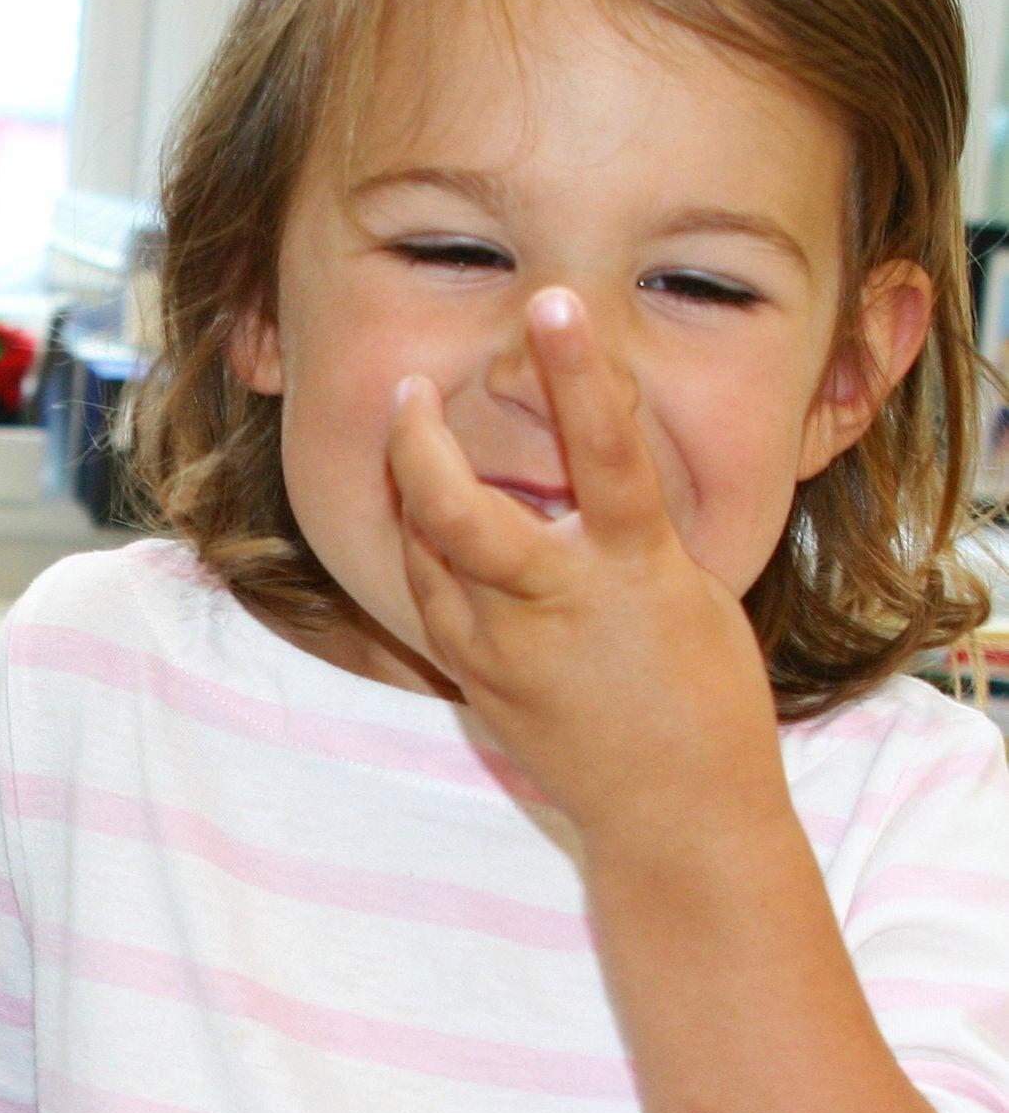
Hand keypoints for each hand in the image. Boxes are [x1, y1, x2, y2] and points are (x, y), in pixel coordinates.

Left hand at [385, 288, 785, 847]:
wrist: (674, 811)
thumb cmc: (703, 697)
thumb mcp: (688, 594)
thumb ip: (630, 534)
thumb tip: (587, 471)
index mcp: (634, 571)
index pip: (607, 451)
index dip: (579, 372)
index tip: (554, 301)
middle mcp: (556, 605)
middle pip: (460, 513)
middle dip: (419, 442)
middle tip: (411, 388)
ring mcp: (502, 647)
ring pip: (427, 552)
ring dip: (409, 487)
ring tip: (407, 426)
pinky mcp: (474, 678)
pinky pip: (430, 596)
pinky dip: (422, 548)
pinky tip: (417, 514)